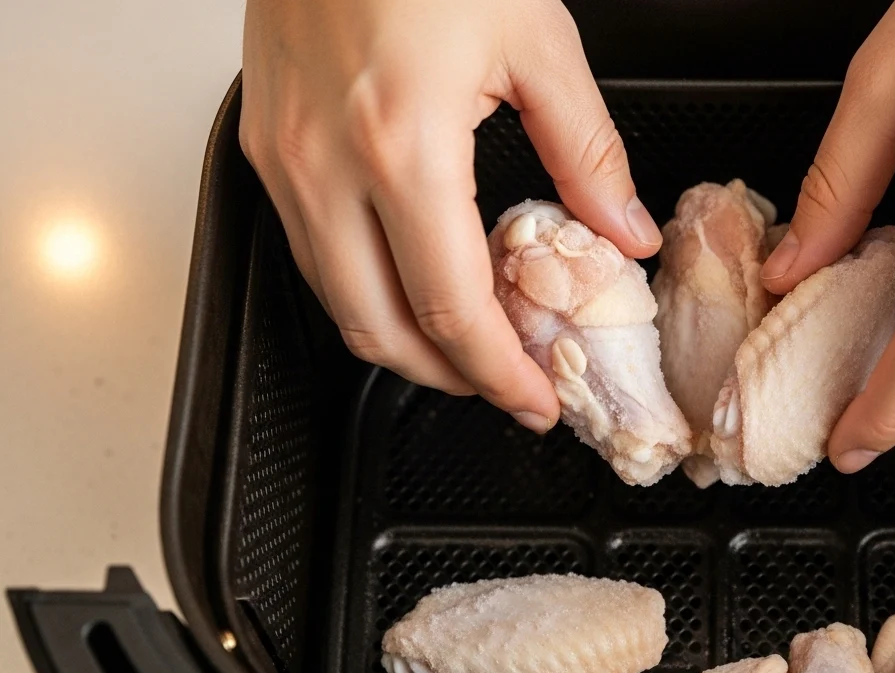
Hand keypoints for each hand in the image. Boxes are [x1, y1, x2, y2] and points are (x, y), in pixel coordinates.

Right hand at [239, 0, 661, 432]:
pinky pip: (310, 253)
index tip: (534, 401)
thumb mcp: (537, 43)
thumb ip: (588, 153)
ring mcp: (283, 160)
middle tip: (505, 386)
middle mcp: (325, 165)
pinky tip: (414, 280)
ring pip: (334, 303)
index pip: (451, 310)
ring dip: (401, 342)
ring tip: (467, 347)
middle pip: (379, 331)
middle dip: (448, 379)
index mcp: (402, 145)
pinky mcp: (264, 147)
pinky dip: (364, 290)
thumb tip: (623, 234)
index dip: (498, 374)